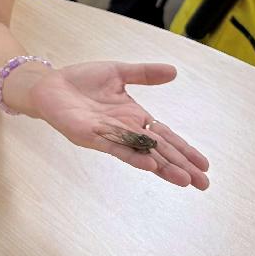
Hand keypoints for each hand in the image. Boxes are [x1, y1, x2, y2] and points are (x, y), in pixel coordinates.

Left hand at [29, 62, 209, 188]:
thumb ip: (144, 74)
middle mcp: (125, 130)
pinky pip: (115, 147)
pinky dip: (133, 156)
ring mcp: (108, 135)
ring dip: (163, 167)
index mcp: (134, 117)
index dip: (184, 150)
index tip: (204, 165)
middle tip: (204, 184)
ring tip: (184, 180)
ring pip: (141, 153)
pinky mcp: (90, 135)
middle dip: (181, 166)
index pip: (165, 136)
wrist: (50, 84)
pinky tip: (150, 165)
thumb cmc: (82, 80)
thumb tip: (174, 71)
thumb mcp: (118, 72)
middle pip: (158, 151)